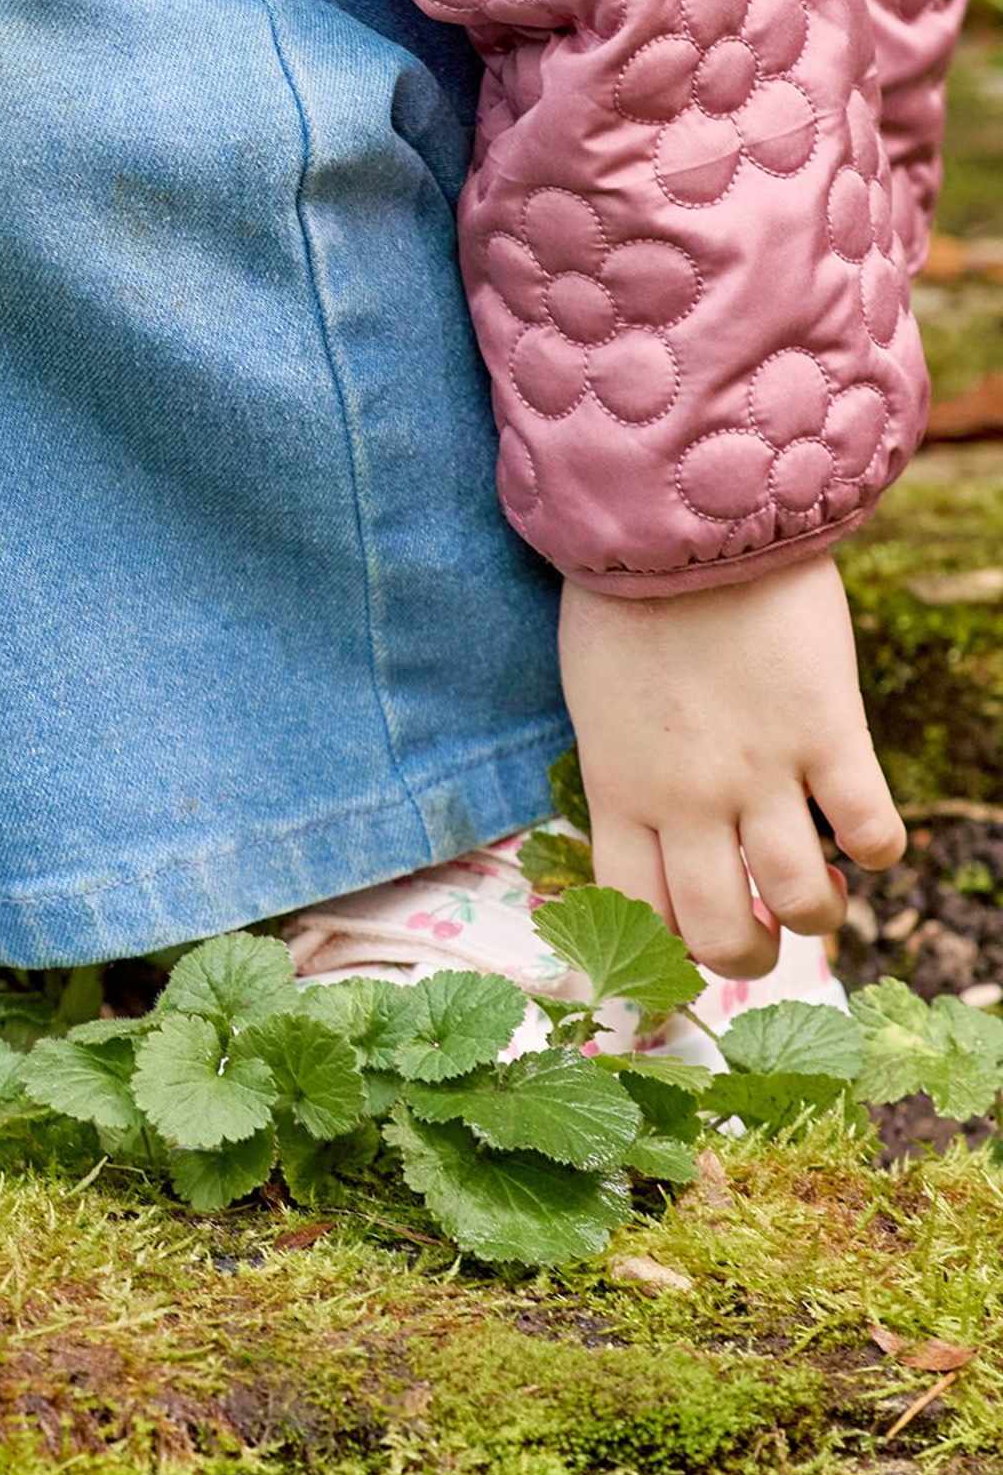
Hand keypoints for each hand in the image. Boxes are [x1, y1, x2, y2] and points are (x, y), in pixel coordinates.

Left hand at [558, 552, 906, 979]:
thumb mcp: (597, 700)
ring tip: (819, 883)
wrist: (679, 514)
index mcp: (619, 789)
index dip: (675, 942)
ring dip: (818, 913)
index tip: (698, 926)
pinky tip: (862, 823)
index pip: (640, 914)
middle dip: (751, 959)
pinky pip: (871, 831)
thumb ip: (626, 769)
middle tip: (768, 930)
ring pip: (803, 904)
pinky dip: (877, 846)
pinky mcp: (826, 731)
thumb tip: (654, 826)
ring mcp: (760, 769)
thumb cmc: (624, 599)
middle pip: (722, 936)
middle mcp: (686, 797)